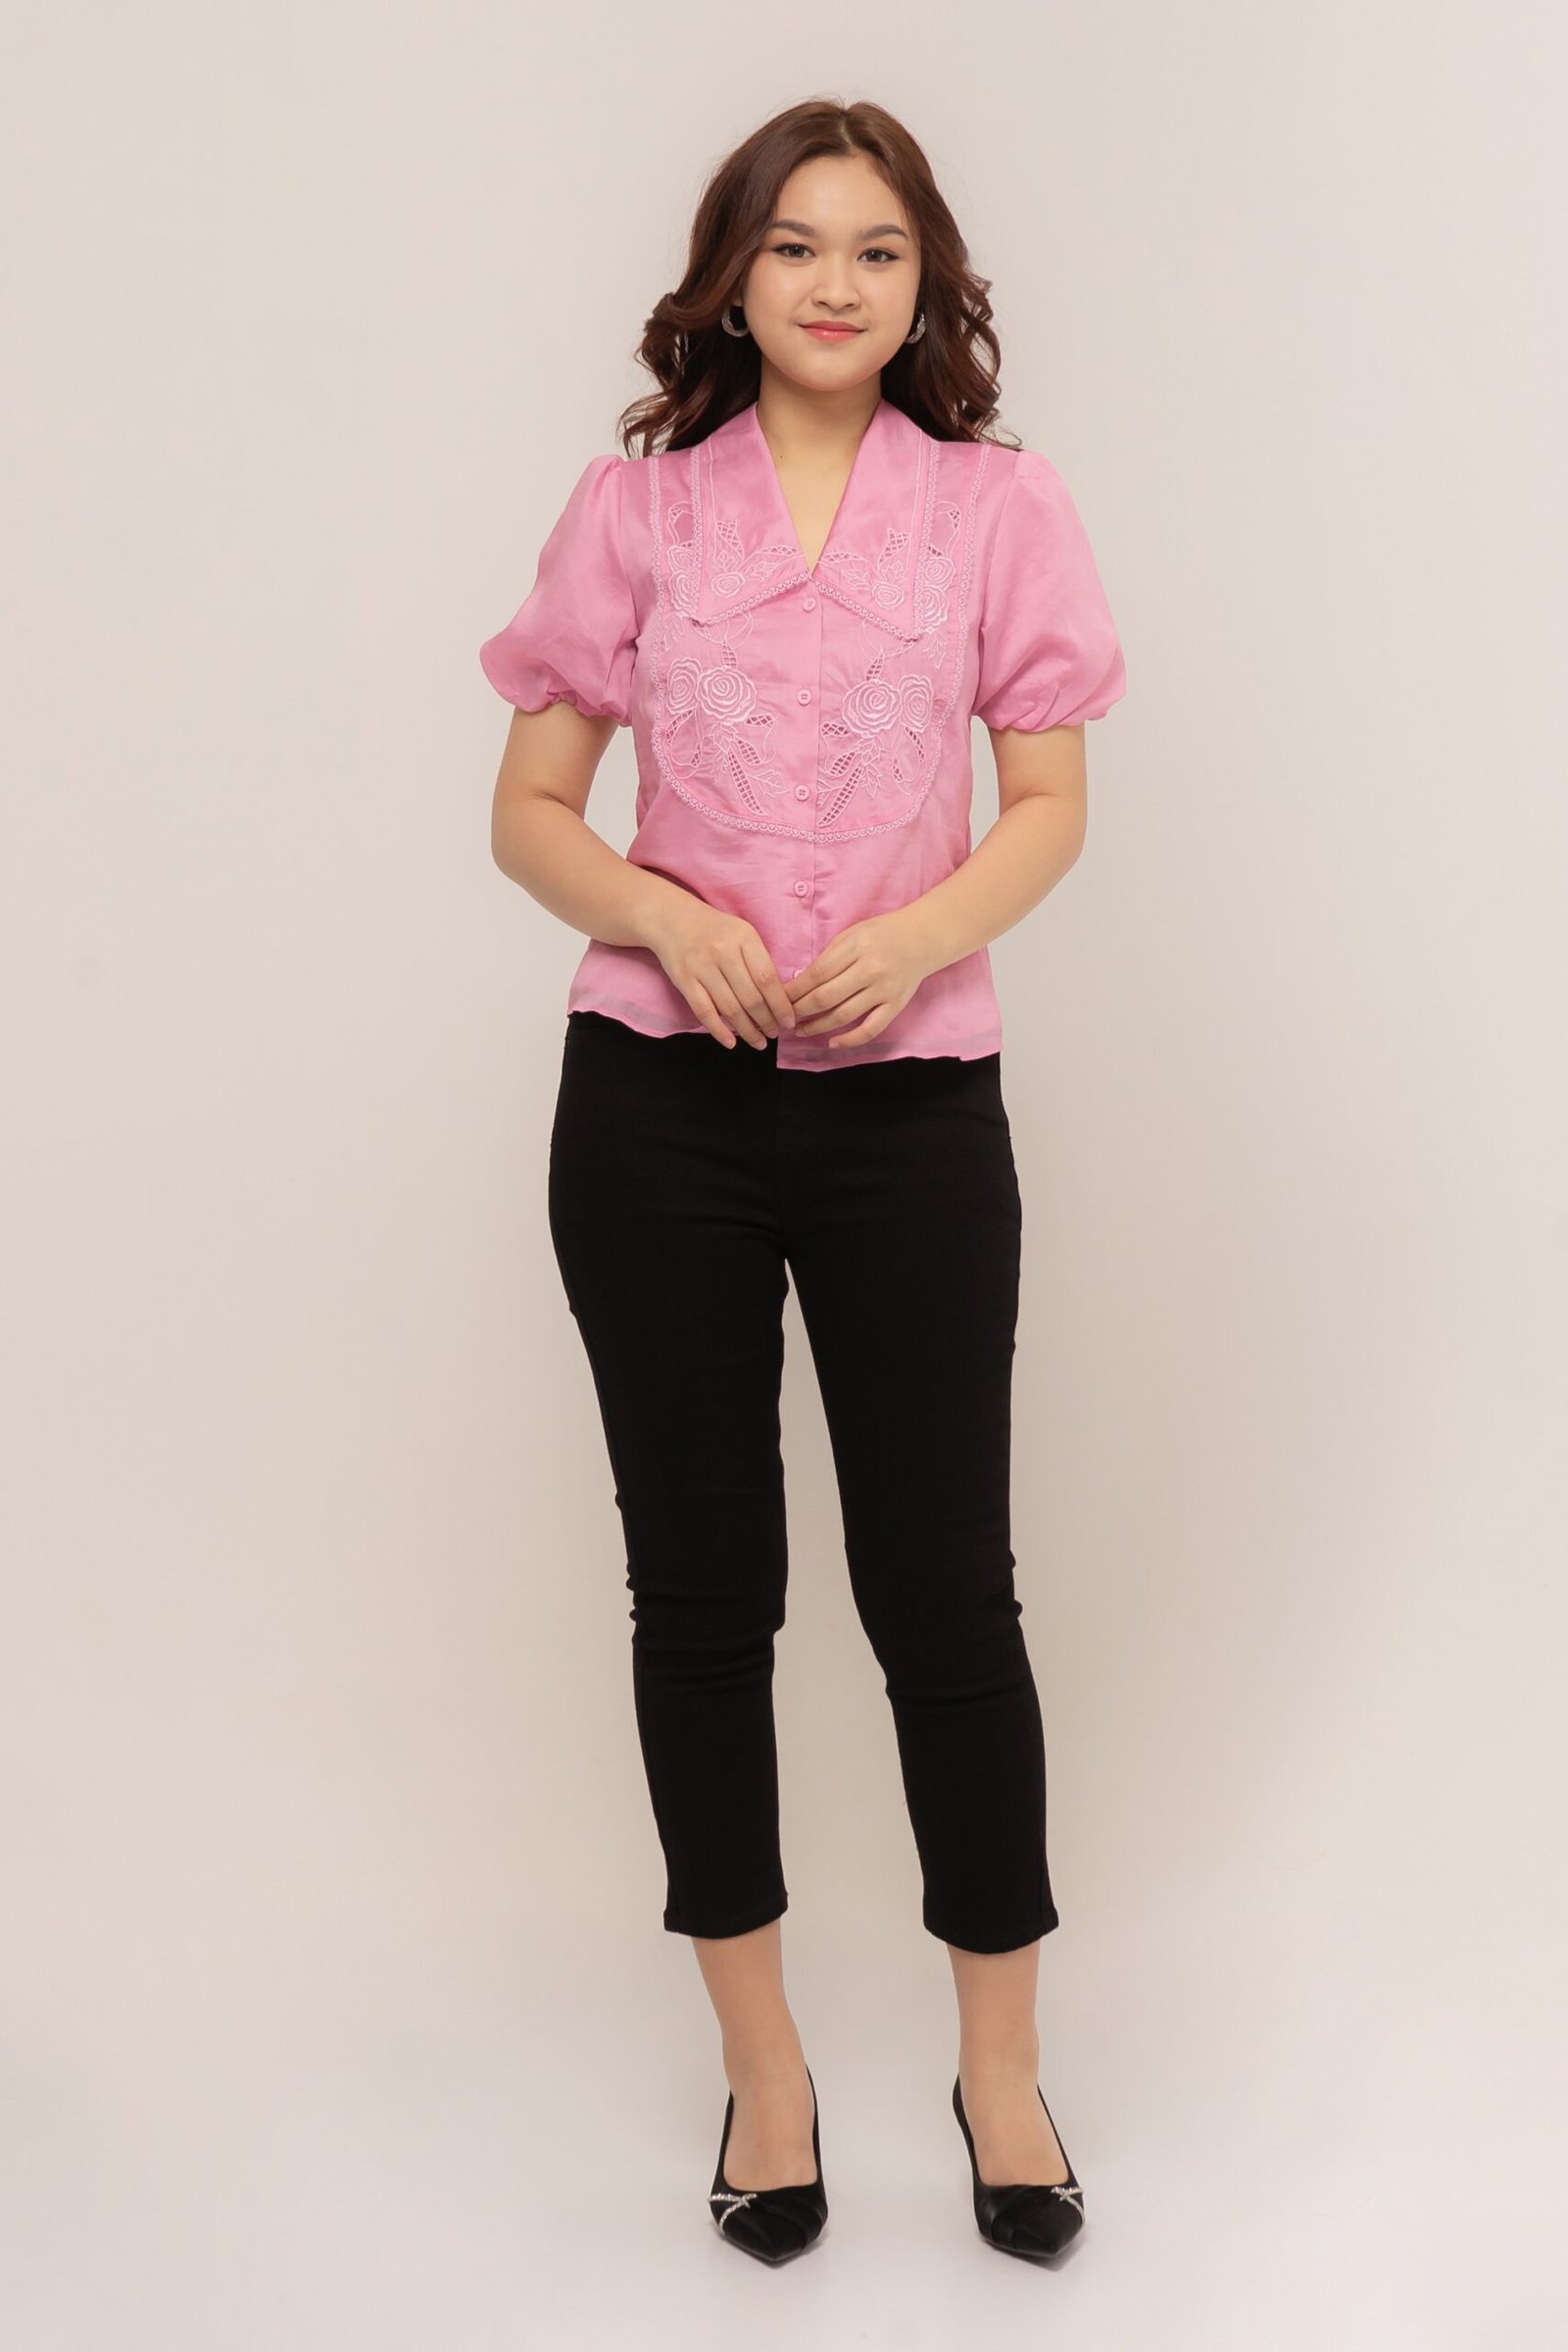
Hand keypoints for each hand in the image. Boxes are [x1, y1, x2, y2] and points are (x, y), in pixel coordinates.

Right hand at [643, 892, 798, 1048]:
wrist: (672, 919)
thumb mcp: (742, 933)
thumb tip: (779, 998)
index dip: (780, 1004)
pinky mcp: (684, 980)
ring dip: (747, 1030)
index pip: (767, 978)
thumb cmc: (715, 930)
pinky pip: (704, 1011)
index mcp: (743, 938)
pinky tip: (731, 1043)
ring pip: (730, 1008)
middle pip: (750, 997)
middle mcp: (723, 952)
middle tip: (774, 1034)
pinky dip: (718, 1030)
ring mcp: (701, 967)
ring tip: (759, 1041)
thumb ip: (759, 960)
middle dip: (766, 1021)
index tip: (789, 1021)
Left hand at [784, 909, 935, 1048]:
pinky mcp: (896, 1005)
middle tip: (783, 1018)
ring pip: (844, 1015)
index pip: (817, 973)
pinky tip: (832, 1042)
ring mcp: (885, 989)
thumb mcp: (853, 933)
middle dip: (800, 1010)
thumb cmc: (882, 933)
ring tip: (800, 1030)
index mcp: (857, 947)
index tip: (779, 998)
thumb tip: (801, 982)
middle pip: (826, 997)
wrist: (923, 937)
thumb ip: (830, 956)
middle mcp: (871, 969)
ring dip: (817, 1027)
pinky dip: (850, 1040)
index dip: (795, 990)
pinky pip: (871, 1029)